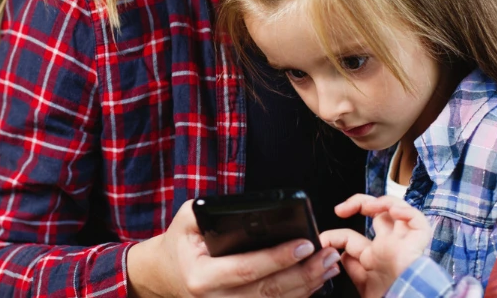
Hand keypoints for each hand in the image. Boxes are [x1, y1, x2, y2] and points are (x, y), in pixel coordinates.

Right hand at [127, 200, 341, 297]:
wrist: (166, 274)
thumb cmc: (180, 243)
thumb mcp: (186, 220)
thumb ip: (209, 211)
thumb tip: (244, 207)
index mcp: (201, 276)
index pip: (246, 269)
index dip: (278, 258)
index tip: (304, 244)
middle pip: (268, 292)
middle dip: (304, 274)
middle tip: (328, 255)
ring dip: (308, 286)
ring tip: (330, 265)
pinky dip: (297, 295)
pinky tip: (315, 281)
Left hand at [319, 195, 430, 297]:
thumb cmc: (389, 296)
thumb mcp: (362, 284)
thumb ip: (352, 268)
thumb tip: (340, 254)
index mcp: (374, 258)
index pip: (352, 238)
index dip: (335, 236)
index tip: (322, 240)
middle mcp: (389, 247)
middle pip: (378, 215)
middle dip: (360, 204)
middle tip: (341, 209)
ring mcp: (405, 242)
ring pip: (398, 211)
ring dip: (382, 202)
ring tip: (368, 207)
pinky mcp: (419, 241)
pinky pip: (418, 220)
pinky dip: (406, 211)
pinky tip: (395, 212)